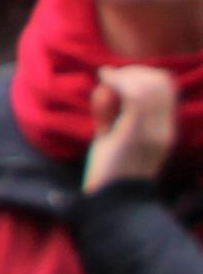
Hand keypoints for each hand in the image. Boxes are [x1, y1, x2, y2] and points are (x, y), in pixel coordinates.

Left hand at [92, 63, 177, 189]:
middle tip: (113, 75)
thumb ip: (120, 117)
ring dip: (126, 75)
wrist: (114, 201)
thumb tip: (109, 91)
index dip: (148, 75)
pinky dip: (117, 80)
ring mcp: (153, 132)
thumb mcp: (120, 138)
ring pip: (149, 86)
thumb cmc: (113, 169)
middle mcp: (165, 131)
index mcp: (166, 132)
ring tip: (107, 78)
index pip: (169, 90)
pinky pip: (134, 96)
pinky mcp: (136, 134)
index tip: (124, 76)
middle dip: (136, 71)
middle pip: (161, 83)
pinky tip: (104, 77)